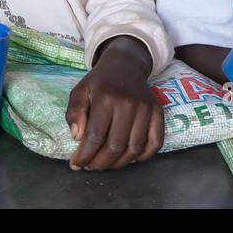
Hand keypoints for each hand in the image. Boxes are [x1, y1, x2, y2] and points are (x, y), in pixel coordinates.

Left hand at [65, 40, 162, 169]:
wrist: (125, 65)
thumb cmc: (99, 82)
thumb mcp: (79, 91)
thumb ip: (74, 113)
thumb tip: (77, 138)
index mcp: (106, 98)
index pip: (95, 136)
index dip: (84, 155)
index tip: (76, 164)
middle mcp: (128, 103)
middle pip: (115, 146)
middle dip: (100, 163)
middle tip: (90, 166)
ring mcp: (146, 108)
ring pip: (134, 148)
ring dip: (119, 163)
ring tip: (106, 164)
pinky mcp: (158, 111)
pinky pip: (155, 142)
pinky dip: (144, 156)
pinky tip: (129, 158)